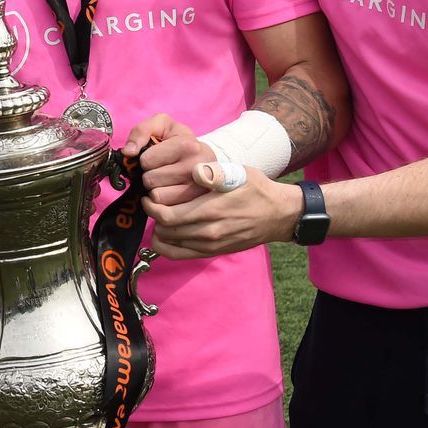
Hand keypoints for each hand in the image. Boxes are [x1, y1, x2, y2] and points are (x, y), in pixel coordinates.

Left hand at [120, 114, 213, 207]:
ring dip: (154, 191)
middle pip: (151, 180)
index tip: (154, 158)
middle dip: (149, 176)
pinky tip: (168, 195)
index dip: (145, 160)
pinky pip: (165, 212)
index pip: (147, 161)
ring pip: (157, 198)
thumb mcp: (161, 125)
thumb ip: (141, 131)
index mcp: (189, 145)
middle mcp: (197, 168)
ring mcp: (200, 190)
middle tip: (159, 171)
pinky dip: (161, 205)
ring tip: (164, 183)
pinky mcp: (198, 206)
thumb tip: (128, 152)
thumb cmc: (177, 140)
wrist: (203, 157)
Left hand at [143, 163, 301, 259]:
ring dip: (160, 230)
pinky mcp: (212, 252)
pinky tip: (167, 233)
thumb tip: (197, 171)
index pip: (167, 216)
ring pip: (169, 244)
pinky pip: (179, 255)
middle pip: (165, 230)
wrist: (278, 215)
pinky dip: (167, 246)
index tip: (150, 196)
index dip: (152, 206)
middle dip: (154, 216)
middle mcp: (208, 233)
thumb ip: (216, 173)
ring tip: (161, 215)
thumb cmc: (256, 190)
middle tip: (154, 203)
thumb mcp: (240, 173)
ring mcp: (210, 246)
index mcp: (211, 211)